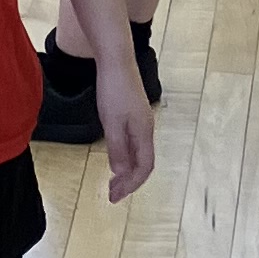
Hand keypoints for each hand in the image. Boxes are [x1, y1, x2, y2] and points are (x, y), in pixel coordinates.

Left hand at [98, 66, 154, 202]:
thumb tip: (122, 174)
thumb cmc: (113, 89)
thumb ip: (118, 149)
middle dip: (129, 182)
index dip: (132, 185)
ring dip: (127, 170)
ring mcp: (141, 121)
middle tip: (112, 194)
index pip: (144, 167)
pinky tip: (116, 157)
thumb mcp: (112, 122)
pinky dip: (126, 156)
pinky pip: (134, 143)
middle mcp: (146, 128)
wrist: (116, 60)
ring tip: (113, 181)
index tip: (116, 197)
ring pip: (139, 153)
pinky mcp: (134, 113)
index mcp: (144, 132)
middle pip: (143, 162)